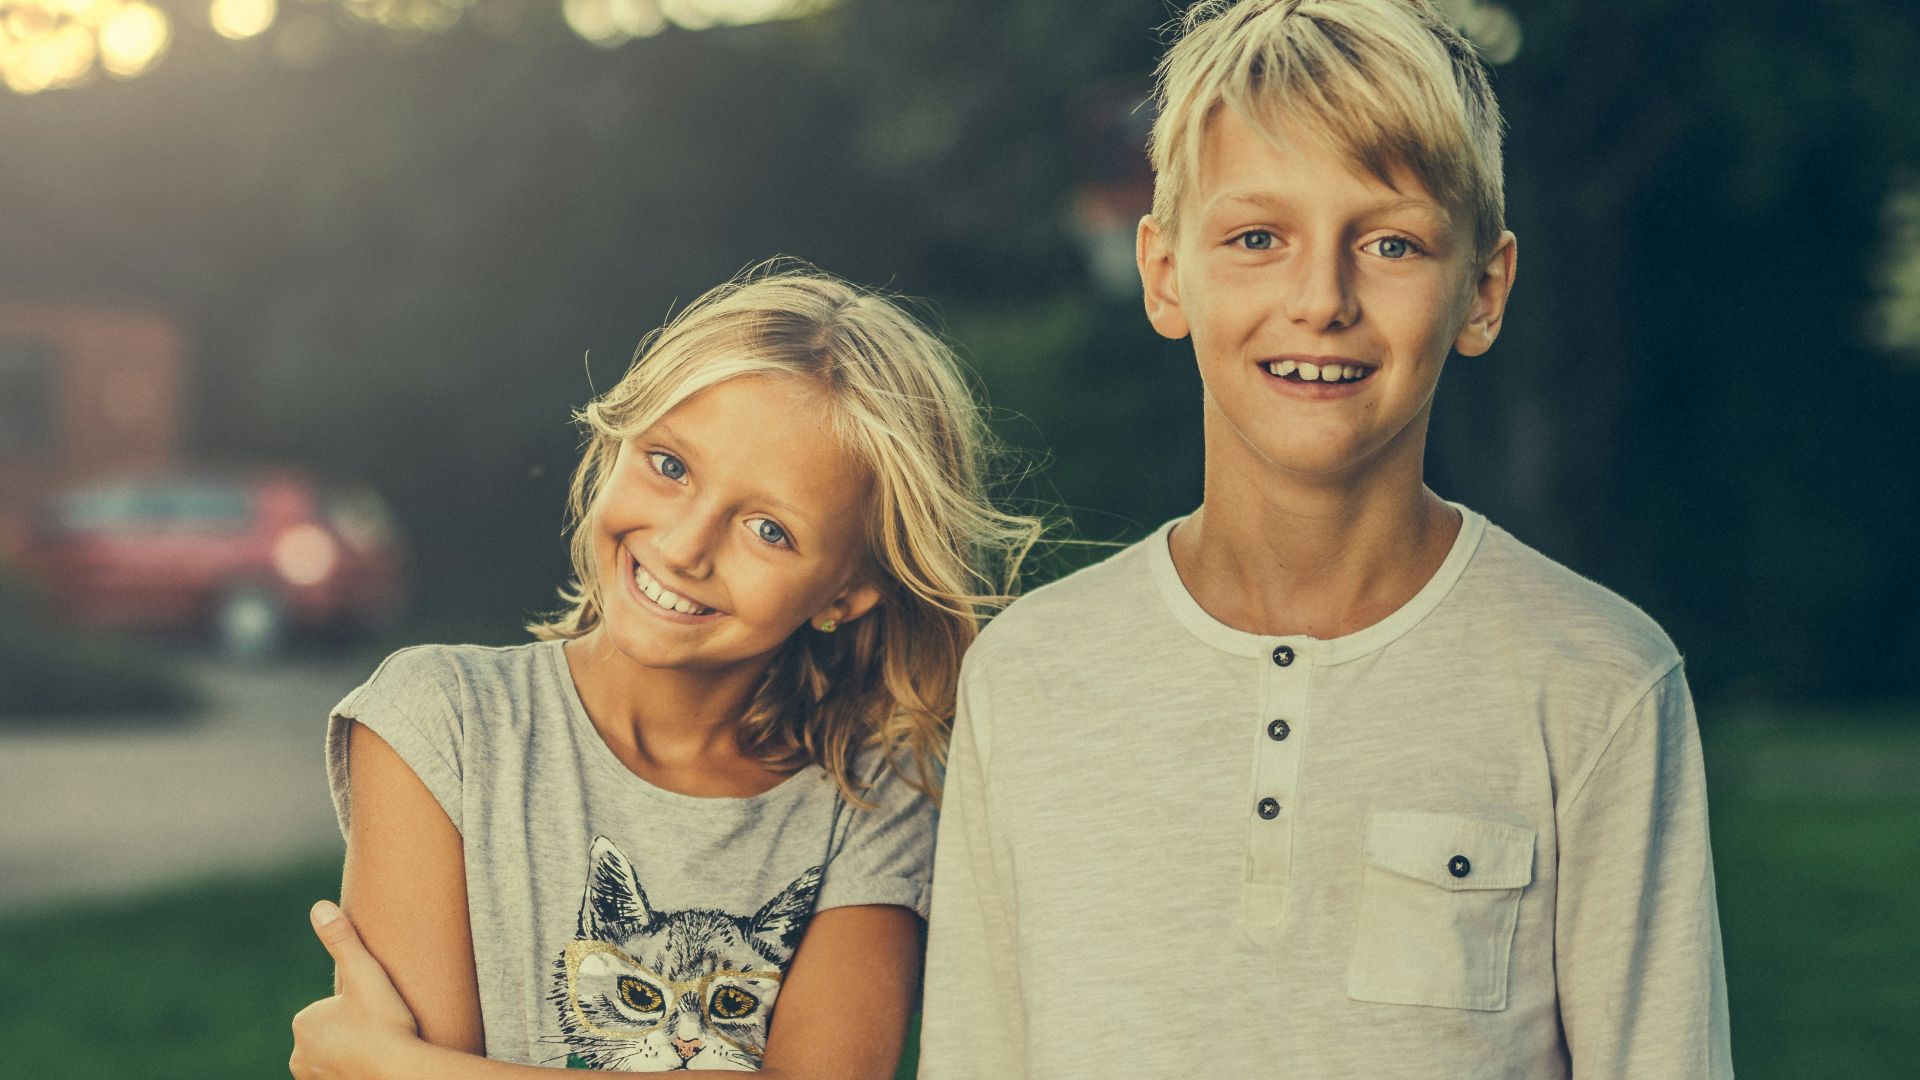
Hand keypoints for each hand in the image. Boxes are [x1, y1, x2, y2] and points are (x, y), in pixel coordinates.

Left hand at [290, 900, 424, 1079]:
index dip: (358, 1008)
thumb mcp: (366, 974)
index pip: (332, 1008)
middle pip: (333, 1032)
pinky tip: (373, 1067)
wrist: (398, 1073)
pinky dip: (353, 1071)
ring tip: (380, 1050)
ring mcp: (311, 1078)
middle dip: (353, 1031)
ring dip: (353, 1052)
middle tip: (381, 1031)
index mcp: (304, 1021)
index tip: (377, 1014)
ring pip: (335, 1055)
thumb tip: (319, 906)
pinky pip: (340, 1075)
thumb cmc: (384, 1023)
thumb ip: (342, 939)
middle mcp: (299, 1053)